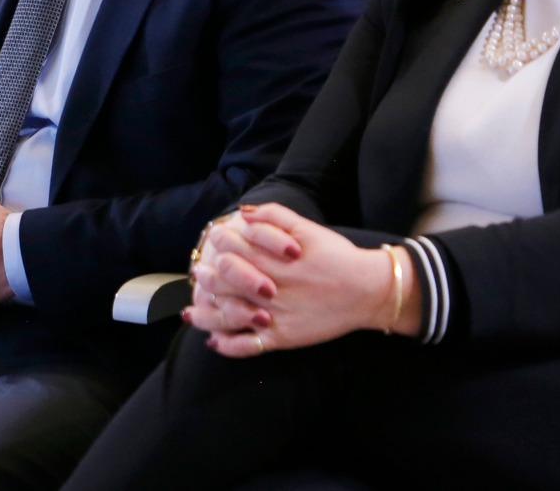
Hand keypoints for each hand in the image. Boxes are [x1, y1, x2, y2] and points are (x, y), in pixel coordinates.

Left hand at [185, 203, 412, 357]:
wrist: (368, 290)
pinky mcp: (284, 337)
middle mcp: (269, 287)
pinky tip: (214, 341)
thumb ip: (274, 215)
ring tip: (191, 313)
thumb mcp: (307, 227)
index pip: (228, 250)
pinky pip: (249, 346)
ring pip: (228, 316)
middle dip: (204, 278)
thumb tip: (243, 213)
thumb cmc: (337, 256)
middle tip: (197, 276)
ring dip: (205, 315)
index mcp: (272, 259)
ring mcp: (274, 315)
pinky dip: (228, 346)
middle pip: (222, 282)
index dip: (215, 248)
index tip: (210, 248)